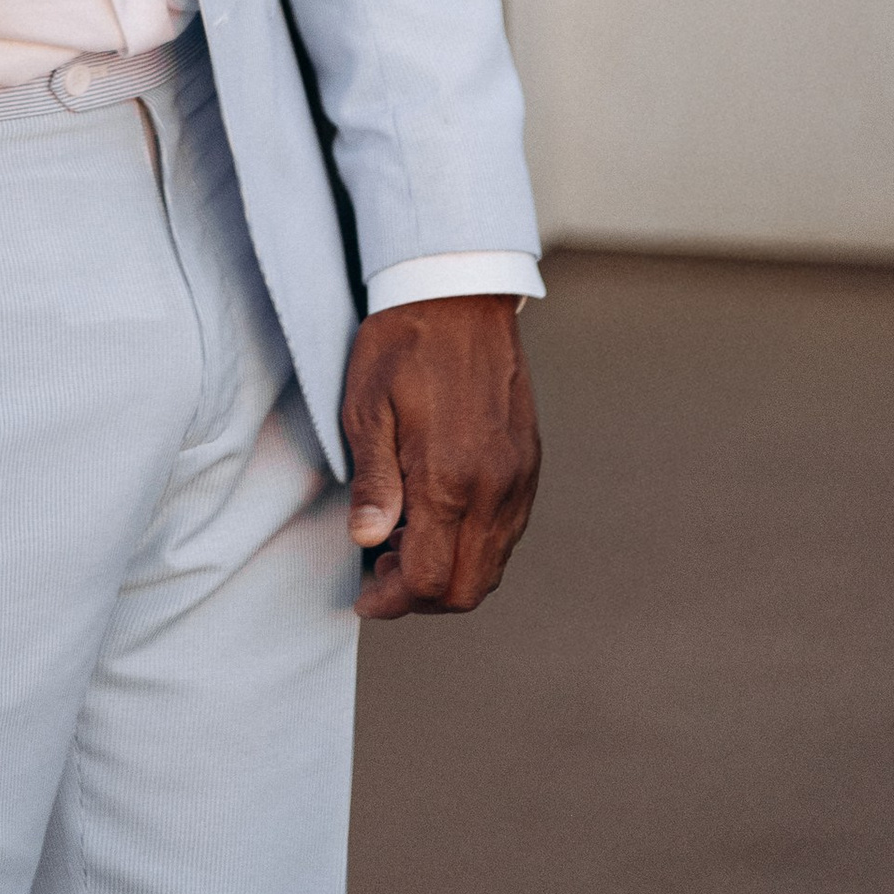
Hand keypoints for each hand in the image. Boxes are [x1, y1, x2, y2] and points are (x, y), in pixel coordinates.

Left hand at [342, 293, 540, 616]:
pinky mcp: (529, 465)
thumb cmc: (402, 345)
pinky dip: (475, 547)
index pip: (427, 579)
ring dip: (449, 574)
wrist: (459, 293)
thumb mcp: (367, 409)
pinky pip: (508, 533)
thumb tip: (366, 542)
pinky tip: (439, 518)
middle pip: (466, 589)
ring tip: (406, 541)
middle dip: (420, 597)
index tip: (364, 594)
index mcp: (449, 478)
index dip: (391, 599)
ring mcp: (518, 478)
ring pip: (492, 567)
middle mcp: (494, 488)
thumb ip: (373, 482)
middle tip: (382, 570)